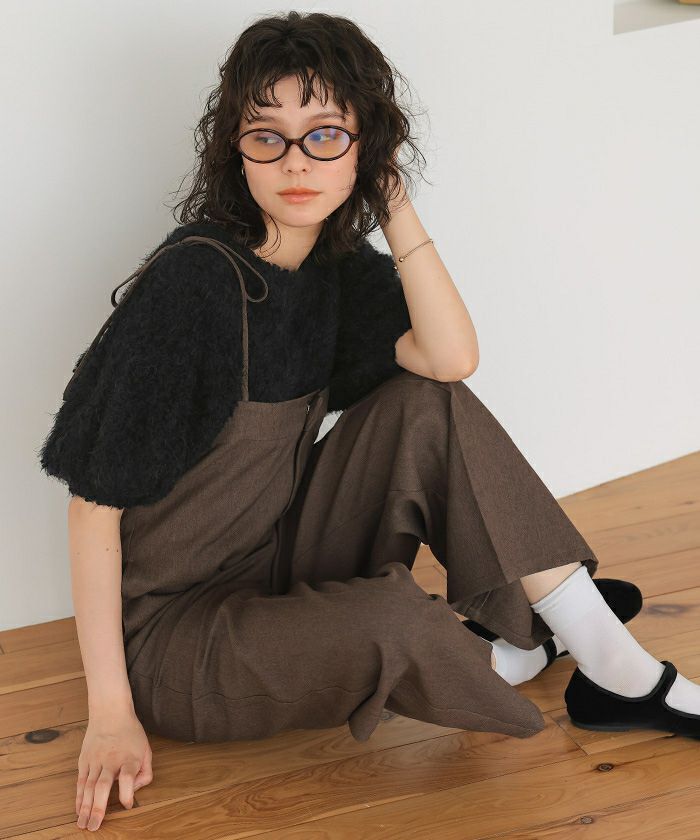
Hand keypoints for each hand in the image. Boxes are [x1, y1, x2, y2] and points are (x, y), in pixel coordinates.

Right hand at [76, 710, 152, 830]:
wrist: (110, 712)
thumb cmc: (131, 733)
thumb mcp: (146, 749)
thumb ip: (145, 773)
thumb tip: (134, 791)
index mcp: (129, 757)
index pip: (127, 776)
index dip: (127, 793)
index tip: (127, 806)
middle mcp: (111, 759)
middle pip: (102, 785)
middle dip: (98, 808)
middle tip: (94, 826)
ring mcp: (95, 759)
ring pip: (88, 786)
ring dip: (84, 807)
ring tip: (83, 824)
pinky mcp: (84, 760)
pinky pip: (80, 781)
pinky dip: (78, 797)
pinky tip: (77, 810)